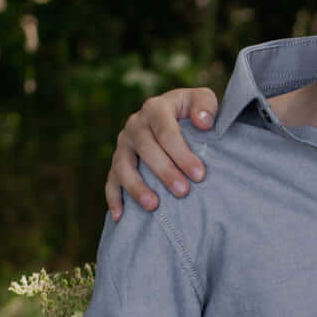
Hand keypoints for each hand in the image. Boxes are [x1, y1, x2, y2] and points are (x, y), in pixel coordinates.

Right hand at [107, 87, 219, 219]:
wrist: (177, 116)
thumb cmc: (193, 112)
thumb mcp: (202, 100)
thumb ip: (206, 105)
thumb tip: (203, 122)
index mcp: (156, 108)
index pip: (166, 131)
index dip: (181, 153)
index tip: (199, 175)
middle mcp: (135, 125)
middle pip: (145, 149)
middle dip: (164, 171)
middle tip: (183, 192)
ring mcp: (123, 145)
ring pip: (123, 166)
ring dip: (136, 186)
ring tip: (153, 206)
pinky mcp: (117, 163)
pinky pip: (111, 181)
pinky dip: (113, 198)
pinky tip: (119, 216)